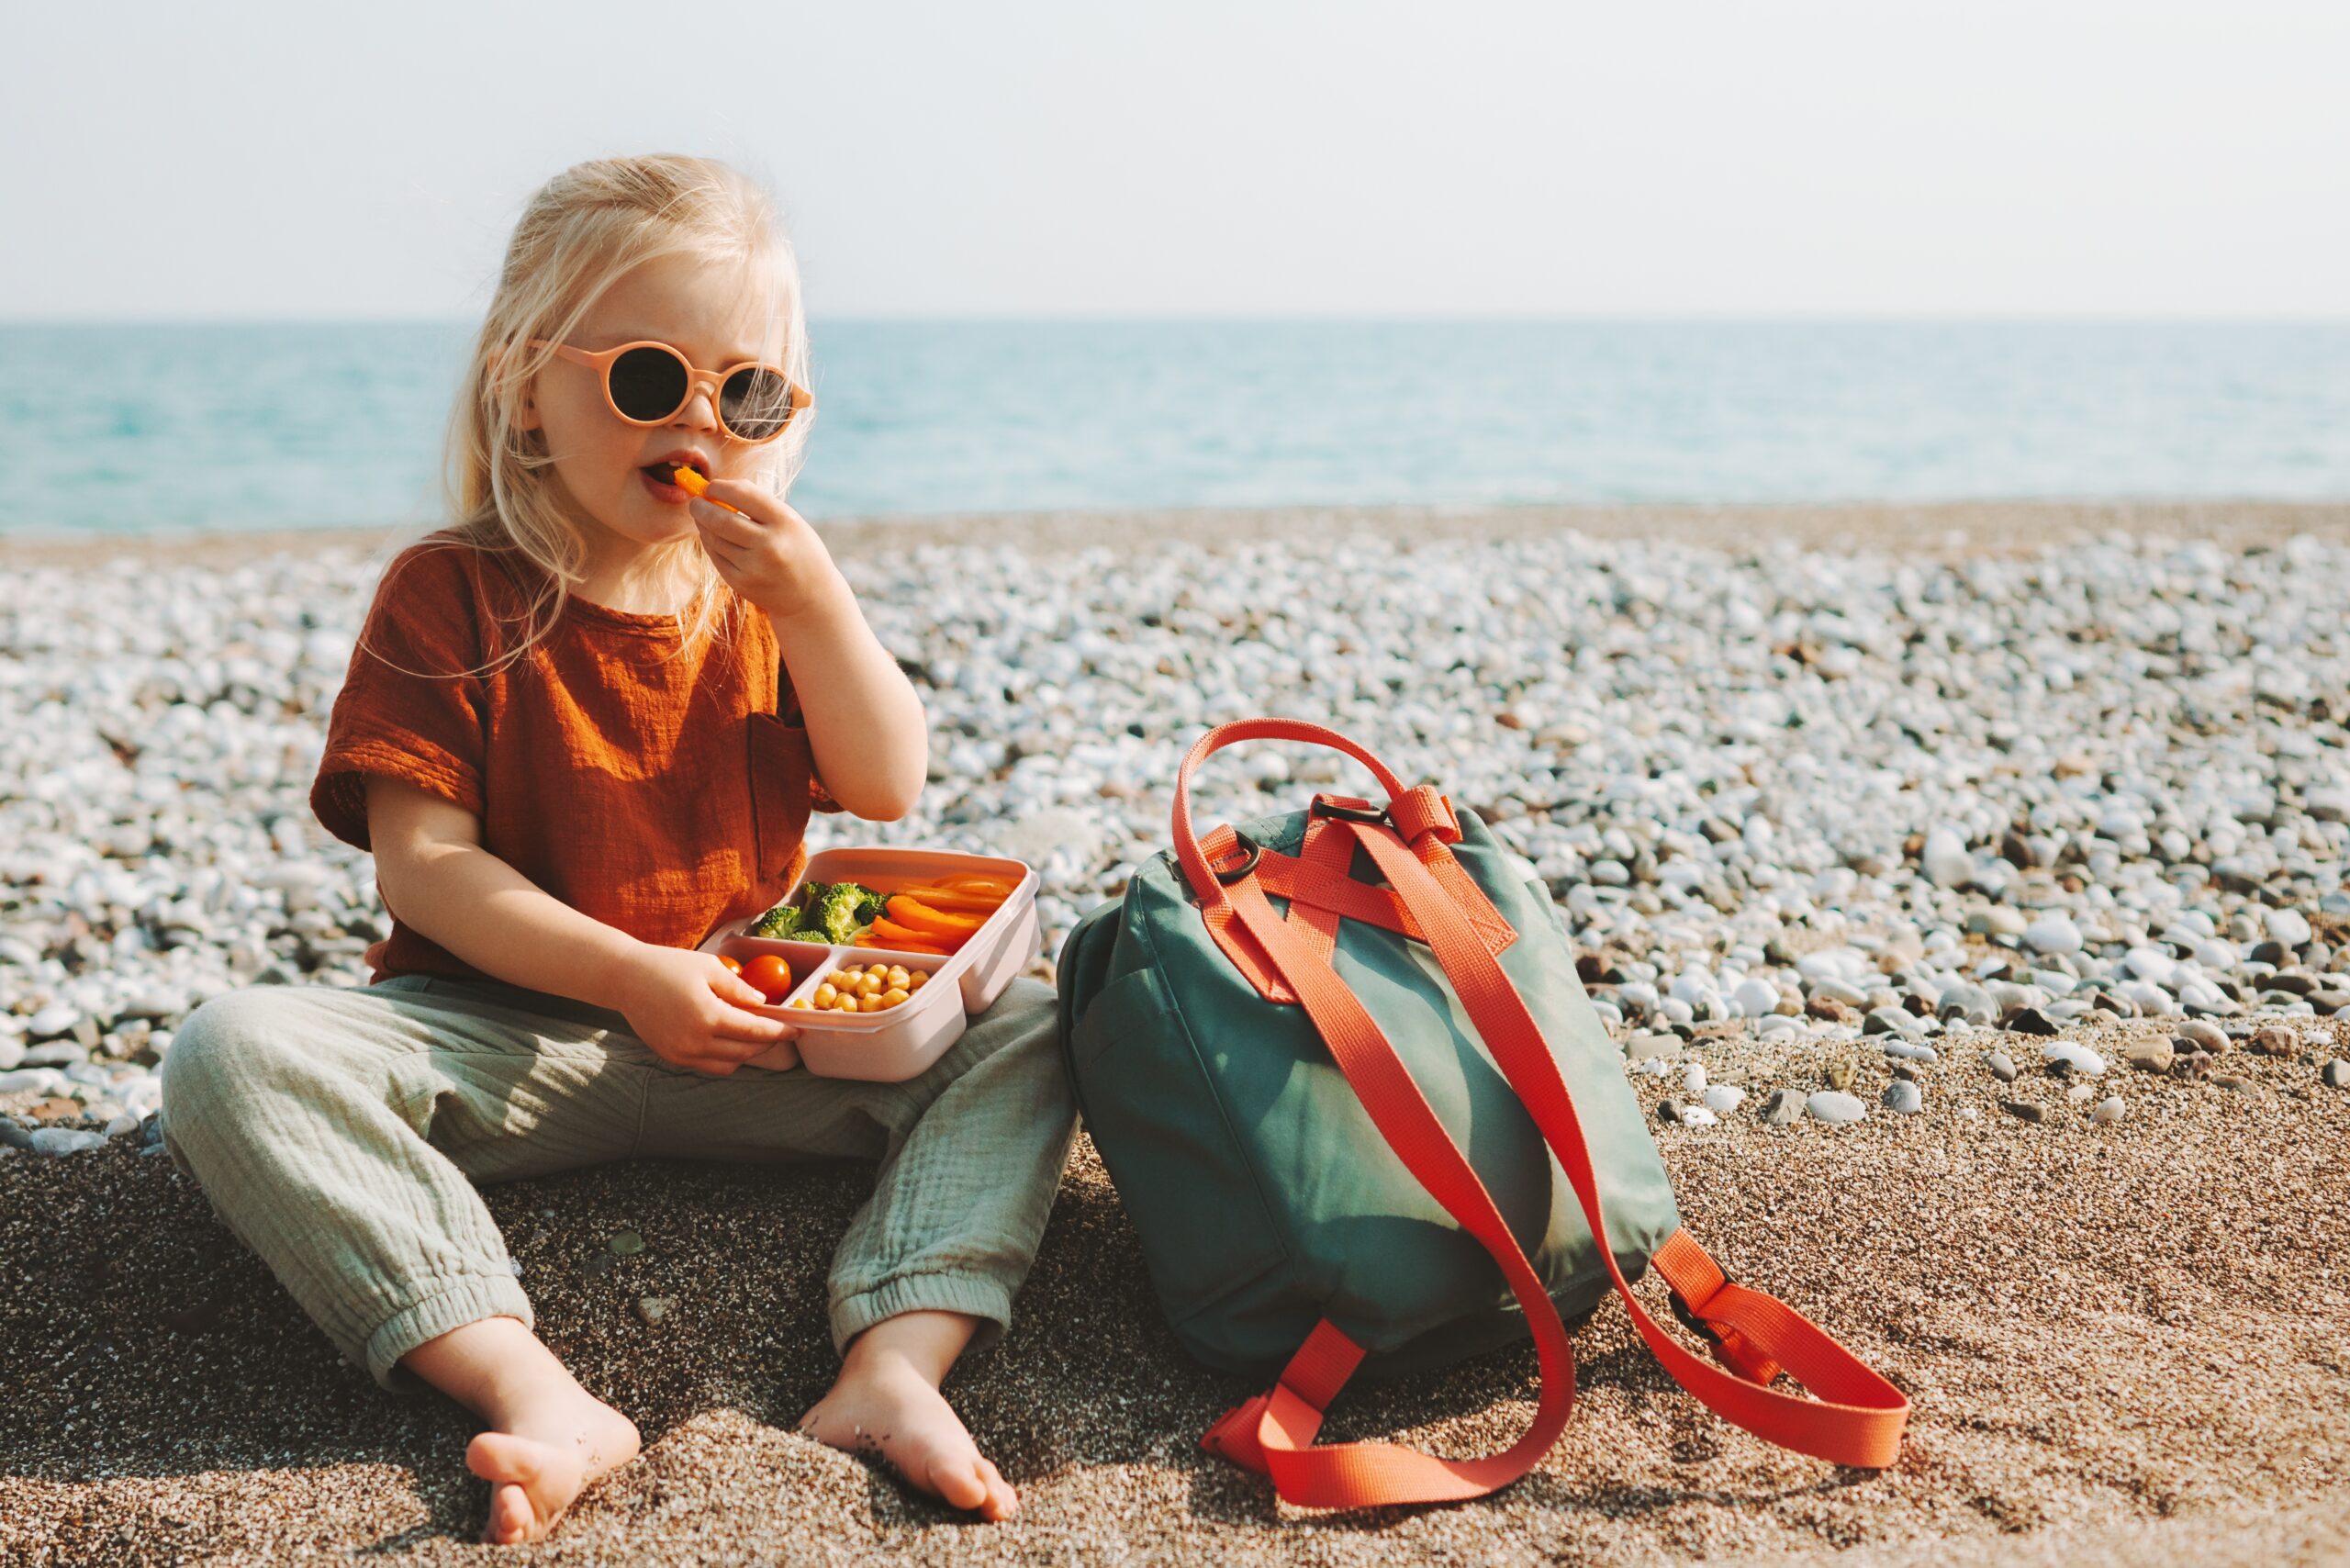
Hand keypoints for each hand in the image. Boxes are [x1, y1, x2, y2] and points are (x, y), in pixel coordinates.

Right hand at [612, 943, 792, 1075]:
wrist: (624, 978)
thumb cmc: (667, 966)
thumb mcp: (709, 967)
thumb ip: (739, 988)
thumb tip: (762, 1002)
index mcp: (708, 1017)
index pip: (754, 1032)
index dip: (779, 1032)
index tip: (796, 1030)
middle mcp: (695, 1042)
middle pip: (745, 1052)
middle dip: (766, 1043)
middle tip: (779, 1031)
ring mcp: (682, 1053)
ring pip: (728, 1065)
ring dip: (746, 1054)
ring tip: (755, 1036)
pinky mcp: (671, 1056)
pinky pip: (708, 1066)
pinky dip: (725, 1058)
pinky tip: (731, 1041)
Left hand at [689, 480, 846, 621]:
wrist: (812, 596)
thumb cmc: (798, 550)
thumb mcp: (791, 522)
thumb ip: (759, 504)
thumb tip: (718, 489)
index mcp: (785, 522)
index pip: (742, 495)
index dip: (720, 487)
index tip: (711, 486)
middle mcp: (769, 545)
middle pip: (721, 520)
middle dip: (701, 507)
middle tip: (695, 502)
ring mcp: (754, 567)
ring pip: (715, 539)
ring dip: (703, 525)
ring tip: (702, 517)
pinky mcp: (742, 583)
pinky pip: (716, 557)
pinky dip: (709, 543)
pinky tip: (710, 536)